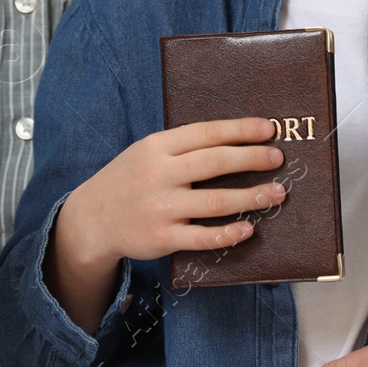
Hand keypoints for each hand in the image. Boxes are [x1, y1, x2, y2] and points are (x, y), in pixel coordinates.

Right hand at [61, 116, 288, 263]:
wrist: (89, 220)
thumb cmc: (127, 181)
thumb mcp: (145, 152)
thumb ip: (181, 146)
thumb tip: (232, 139)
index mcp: (157, 147)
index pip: (206, 133)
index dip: (240, 130)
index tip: (269, 129)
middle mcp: (160, 174)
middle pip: (214, 163)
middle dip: (251, 158)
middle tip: (278, 159)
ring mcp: (161, 208)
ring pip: (215, 202)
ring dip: (251, 197)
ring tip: (277, 193)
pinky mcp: (162, 238)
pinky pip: (202, 237)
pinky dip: (228, 233)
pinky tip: (248, 229)